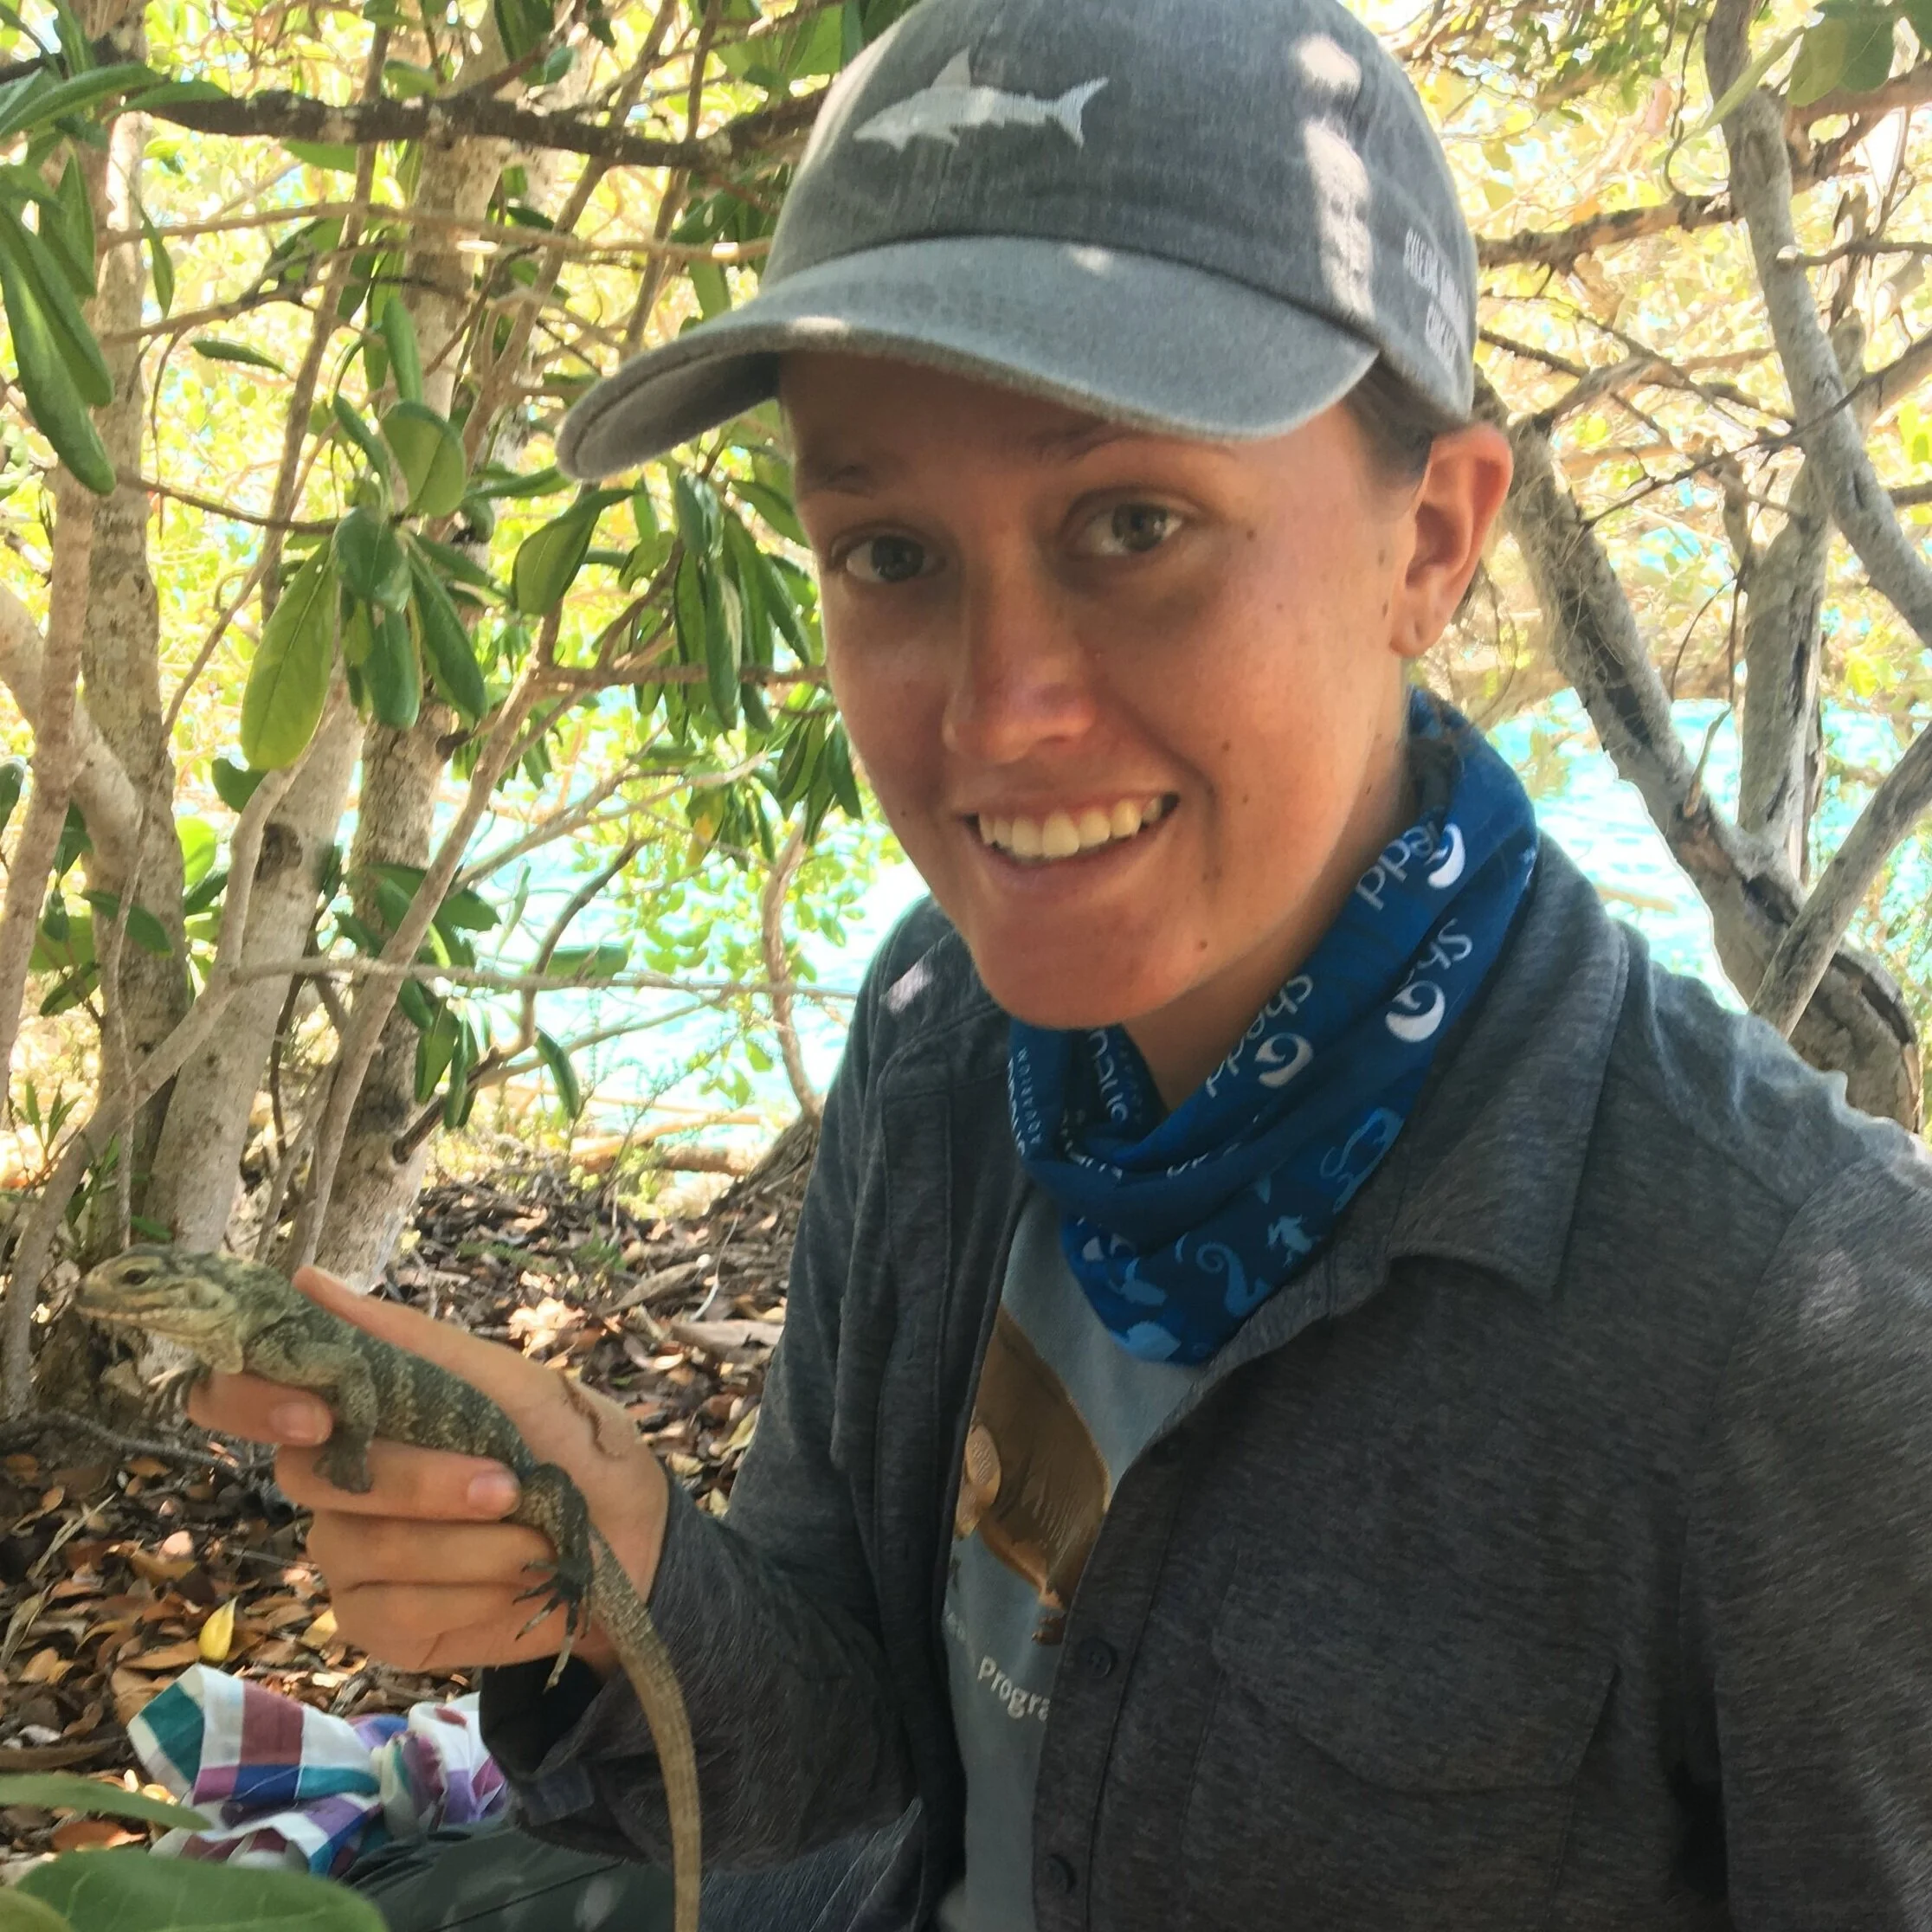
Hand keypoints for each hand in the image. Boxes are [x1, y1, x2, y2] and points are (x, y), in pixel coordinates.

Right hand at [186, 1265, 668, 1680]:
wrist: (634, 1540)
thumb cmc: (571, 1445)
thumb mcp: (510, 1382)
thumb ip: (409, 1342)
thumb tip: (305, 1280)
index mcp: (355, 1413)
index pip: (237, 1398)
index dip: (251, 1402)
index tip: (319, 1415)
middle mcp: (335, 1484)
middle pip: (310, 1479)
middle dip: (417, 1483)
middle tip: (505, 1483)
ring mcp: (349, 1558)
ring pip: (358, 1548)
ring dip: (463, 1545)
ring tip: (536, 1535)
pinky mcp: (378, 1625)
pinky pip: (387, 1611)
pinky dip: (465, 1594)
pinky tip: (514, 1580)